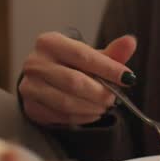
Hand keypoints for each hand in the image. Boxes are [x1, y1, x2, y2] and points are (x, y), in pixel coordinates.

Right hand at [19, 32, 136, 125]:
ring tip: (104, 106)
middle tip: (114, 98)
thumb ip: (111, 53)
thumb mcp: (89, 56)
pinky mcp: (30, 107)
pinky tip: (91, 113)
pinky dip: (81, 118)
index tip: (128, 78)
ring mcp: (29, 86)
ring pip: (67, 102)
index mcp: (50, 42)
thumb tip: (130, 42)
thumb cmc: (70, 65)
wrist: (43, 81)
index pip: (82, 55)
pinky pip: (60, 116)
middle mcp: (34, 62)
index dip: (108, 68)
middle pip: (74, 82)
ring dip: (92, 107)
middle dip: (99, 93)